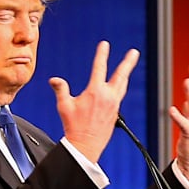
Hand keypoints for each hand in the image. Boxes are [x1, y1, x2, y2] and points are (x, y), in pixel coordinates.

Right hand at [50, 41, 138, 162]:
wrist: (86, 145)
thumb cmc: (74, 127)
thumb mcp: (64, 106)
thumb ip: (61, 90)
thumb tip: (54, 80)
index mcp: (96, 92)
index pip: (99, 68)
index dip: (102, 54)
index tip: (105, 44)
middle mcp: (108, 97)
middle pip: (121, 75)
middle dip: (128, 62)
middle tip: (134, 52)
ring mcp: (114, 104)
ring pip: (123, 85)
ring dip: (126, 73)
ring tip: (129, 65)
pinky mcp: (116, 112)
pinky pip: (121, 94)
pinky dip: (122, 86)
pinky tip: (121, 85)